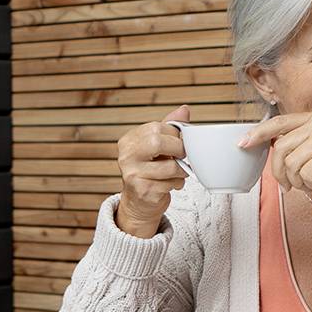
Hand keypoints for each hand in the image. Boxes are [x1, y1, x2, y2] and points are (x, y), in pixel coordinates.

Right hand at [113, 105, 189, 236]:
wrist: (139, 202)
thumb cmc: (150, 170)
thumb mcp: (157, 147)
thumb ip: (169, 128)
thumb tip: (184, 109)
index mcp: (129, 140)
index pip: (156, 128)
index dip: (175, 135)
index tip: (179, 142)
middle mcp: (126, 156)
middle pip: (158, 142)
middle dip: (178, 149)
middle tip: (182, 156)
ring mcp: (132, 174)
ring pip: (169, 167)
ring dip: (181, 171)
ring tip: (178, 172)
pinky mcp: (143, 191)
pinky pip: (170, 183)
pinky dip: (177, 184)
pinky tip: (171, 184)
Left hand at [237, 112, 311, 210]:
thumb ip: (295, 145)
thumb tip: (267, 147)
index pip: (278, 123)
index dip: (258, 134)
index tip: (242, 144)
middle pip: (280, 150)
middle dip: (281, 173)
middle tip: (292, 186)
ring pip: (291, 165)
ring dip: (300, 181)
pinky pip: (306, 175)